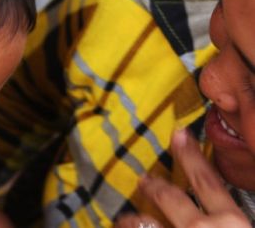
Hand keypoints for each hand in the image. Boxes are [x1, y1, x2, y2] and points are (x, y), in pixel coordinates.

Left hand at [115, 128, 249, 227]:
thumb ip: (232, 220)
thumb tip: (223, 212)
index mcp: (232, 222)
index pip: (207, 180)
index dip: (191, 155)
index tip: (179, 134)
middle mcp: (201, 227)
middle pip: (171, 198)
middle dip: (155, 185)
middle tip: (144, 178)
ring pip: (146, 223)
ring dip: (134, 219)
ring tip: (124, 217)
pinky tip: (120, 226)